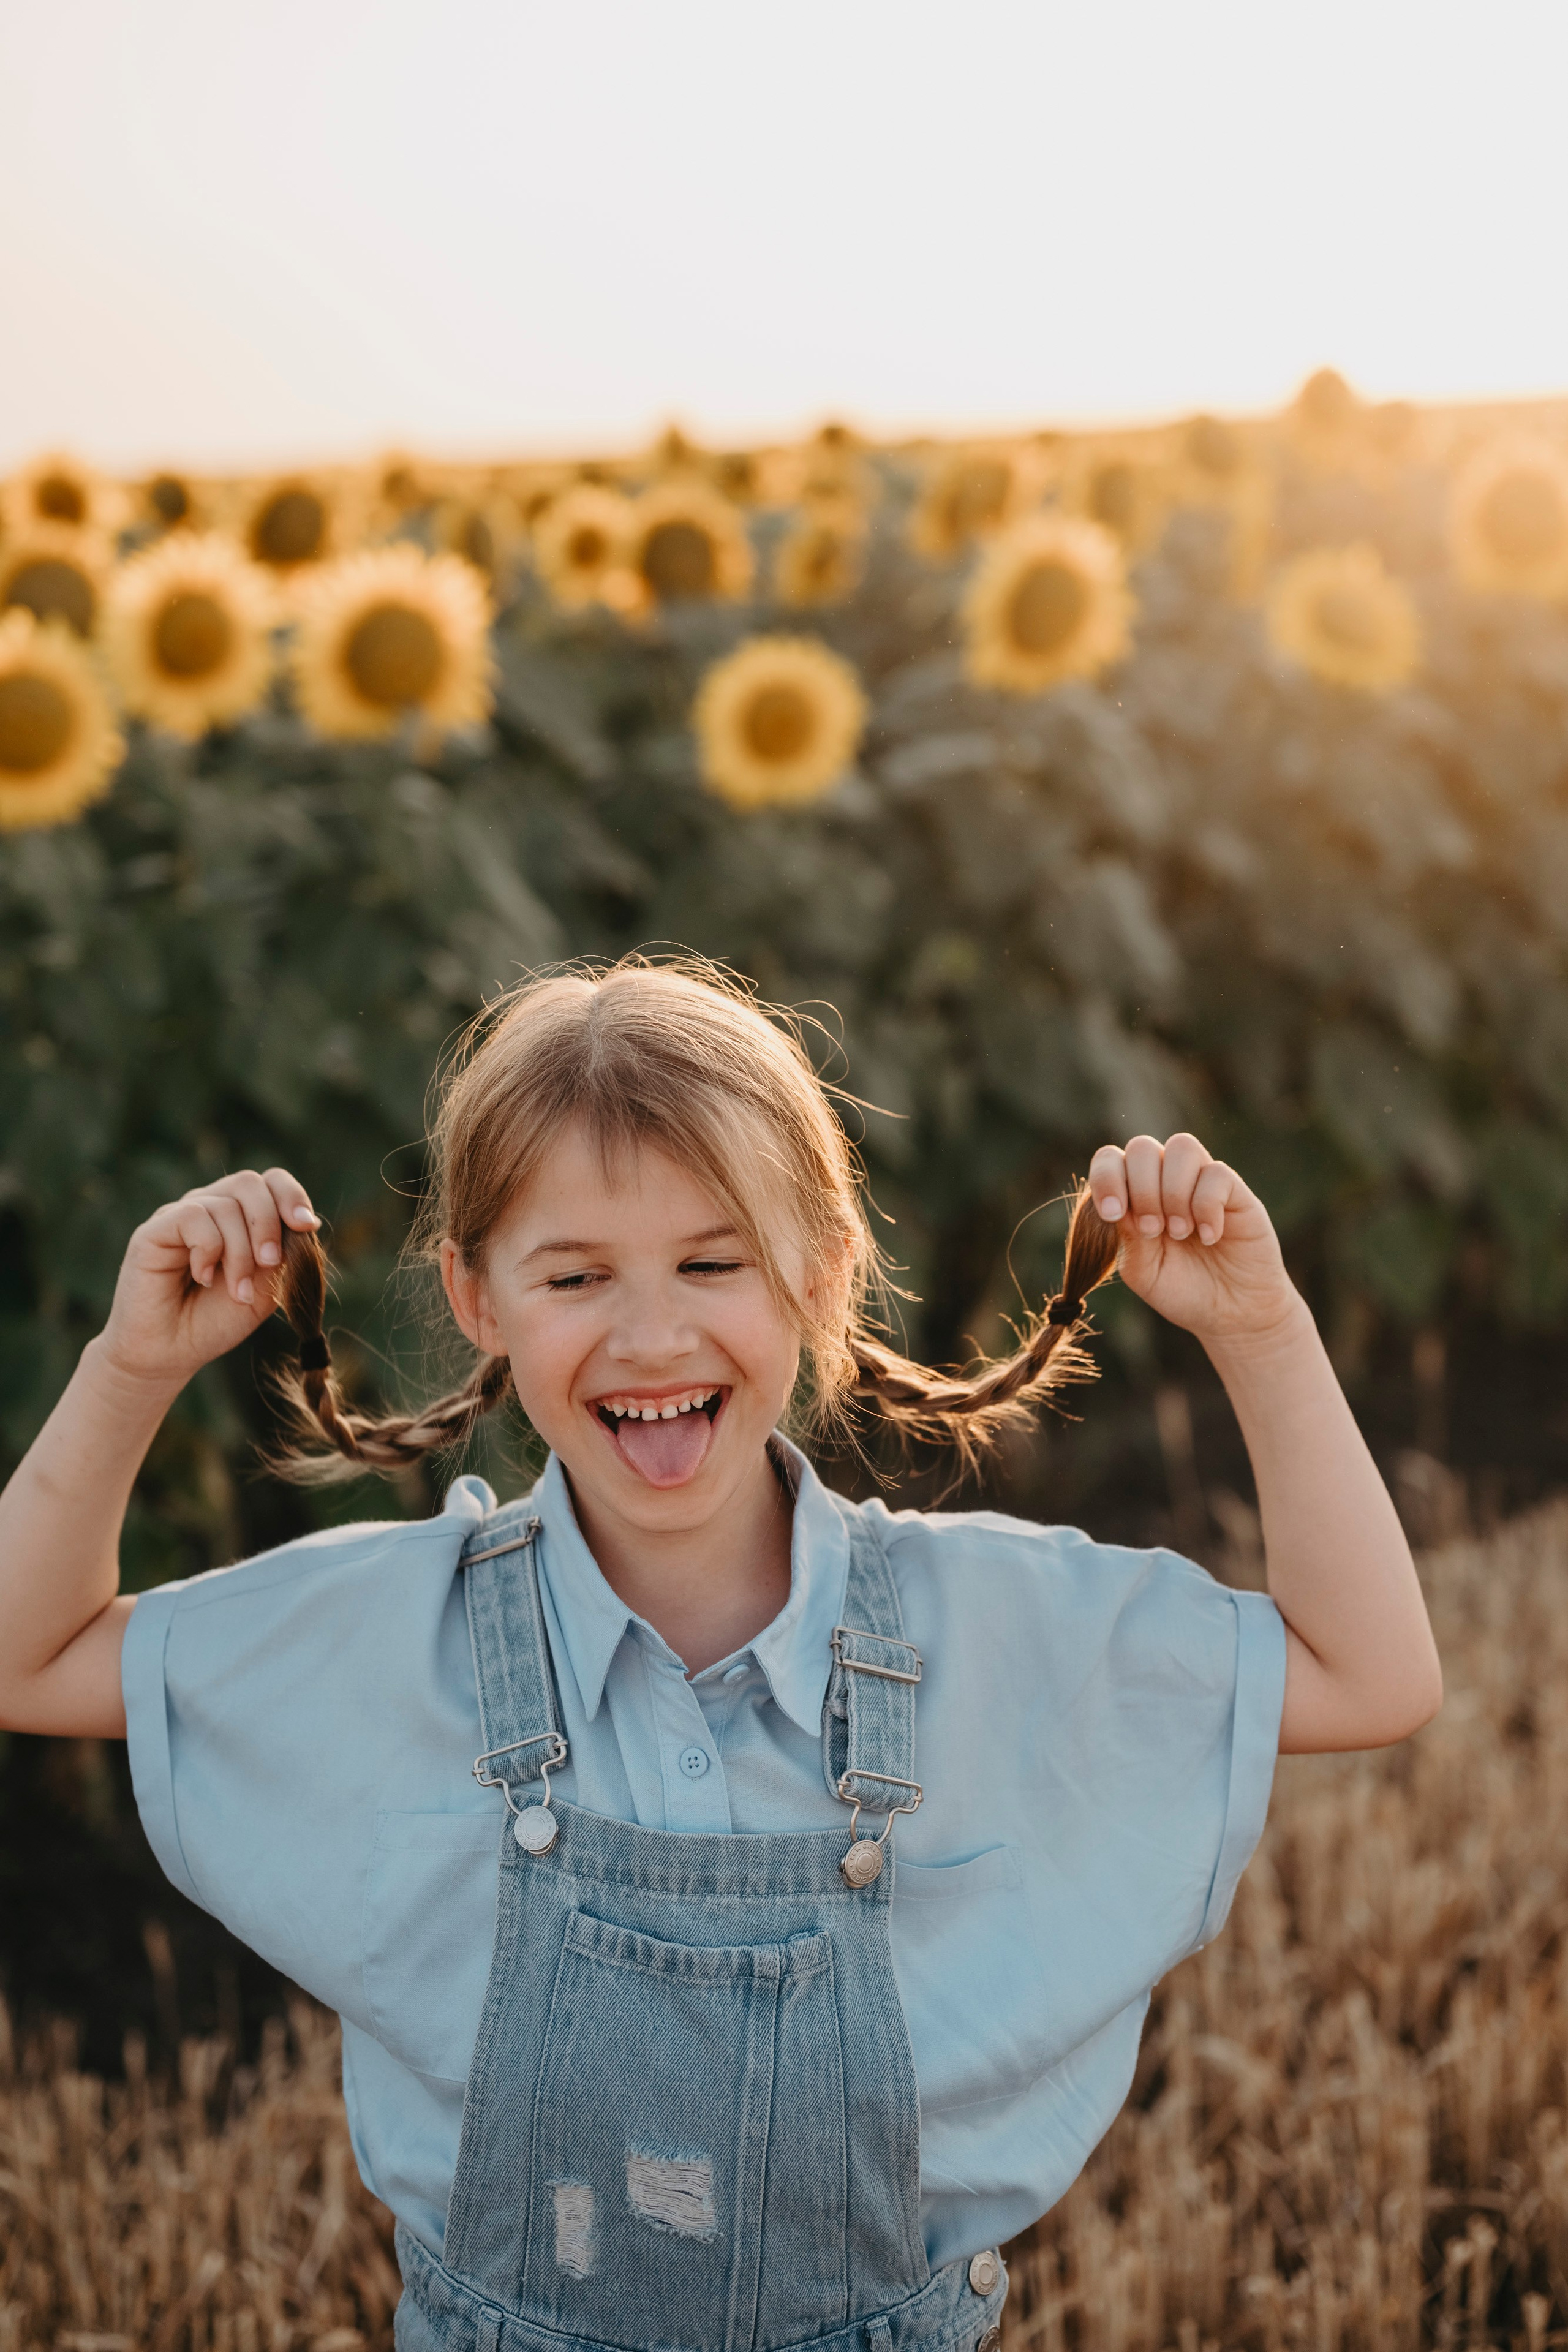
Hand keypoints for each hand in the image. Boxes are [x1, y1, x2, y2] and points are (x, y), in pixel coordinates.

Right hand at [96, 1168, 320, 1394]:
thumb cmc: (216, 1321)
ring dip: (240, 1253)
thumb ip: (283, 1253)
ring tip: (238, 1291)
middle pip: (250, 1183)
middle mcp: (208, 1208)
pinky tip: (203, 1277)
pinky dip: (209, 1250)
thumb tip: (305, 1222)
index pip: (270, 1181)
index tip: (307, 1226)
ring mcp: (179, 1216)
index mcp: (239, 1217)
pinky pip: (193, 1217)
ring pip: (225, 1206)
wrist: (172, 1353)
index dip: (292, 1196)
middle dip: (269, 1224)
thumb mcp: (265, 1288)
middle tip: (270, 1264)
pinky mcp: (153, 1230)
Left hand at [1087, 1132, 1298, 1347]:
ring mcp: (1202, 1182)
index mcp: (1135, 1195)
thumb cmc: (1182, 1290)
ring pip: (1182, 1147)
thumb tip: (1119, 1206)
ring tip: (1180, 1232)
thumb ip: (1127, 1237)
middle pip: (1142, 1147)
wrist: (1230, 1314)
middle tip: (1152, 1230)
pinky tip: (1209, 1238)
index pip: (1111, 1159)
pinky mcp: (1236, 1192)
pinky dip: (1207, 1206)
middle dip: (1141, 1188)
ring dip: (1174, 1192)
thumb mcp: (1143, 1271)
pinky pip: (1217, 1173)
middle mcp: (1167, 1180)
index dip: (1106, 1178)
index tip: (1112, 1215)